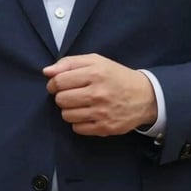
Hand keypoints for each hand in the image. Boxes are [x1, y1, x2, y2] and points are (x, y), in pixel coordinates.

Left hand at [43, 53, 157, 136]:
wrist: (144, 96)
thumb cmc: (116, 76)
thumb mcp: (96, 61)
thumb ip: (69, 62)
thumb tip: (47, 71)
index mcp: (95, 73)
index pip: (59, 81)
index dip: (54, 83)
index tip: (58, 84)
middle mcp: (98, 93)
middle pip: (61, 100)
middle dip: (62, 96)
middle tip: (71, 94)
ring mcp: (101, 113)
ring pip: (66, 115)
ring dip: (69, 109)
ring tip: (80, 104)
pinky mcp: (104, 128)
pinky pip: (77, 128)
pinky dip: (78, 122)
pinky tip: (87, 114)